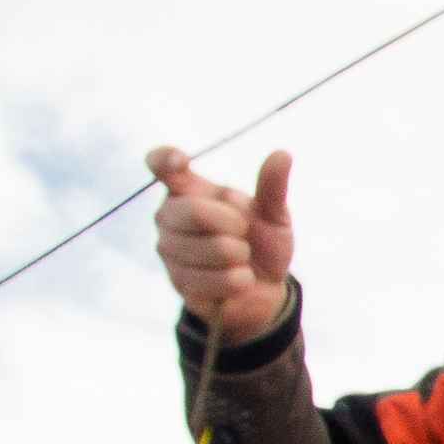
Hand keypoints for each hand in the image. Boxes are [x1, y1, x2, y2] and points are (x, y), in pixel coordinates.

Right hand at [148, 144, 297, 344]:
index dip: (165, 159)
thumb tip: (283, 154)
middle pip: (194, 211)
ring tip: (241, 259)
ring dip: (240, 257)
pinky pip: (216, 280)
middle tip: (243, 233)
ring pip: (210, 249)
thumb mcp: (273, 214)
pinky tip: (239, 280)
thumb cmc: (262, 243)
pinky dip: (239, 281)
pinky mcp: (179, 283)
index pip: (160, 164)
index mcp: (189, 189)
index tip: (181, 162)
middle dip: (234, 224)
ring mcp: (169, 250)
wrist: (265, 289)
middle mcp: (169, 216)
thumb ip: (273, 187)